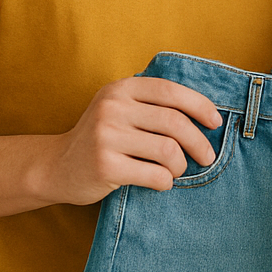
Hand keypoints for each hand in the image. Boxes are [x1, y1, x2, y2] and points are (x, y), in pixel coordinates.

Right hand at [40, 77, 221, 204]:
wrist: (56, 167)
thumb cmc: (103, 138)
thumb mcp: (122, 109)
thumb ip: (155, 104)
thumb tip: (210, 115)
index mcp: (121, 89)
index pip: (171, 92)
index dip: (200, 106)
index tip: (215, 122)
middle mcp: (112, 108)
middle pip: (175, 123)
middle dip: (199, 142)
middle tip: (207, 156)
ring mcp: (106, 137)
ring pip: (169, 150)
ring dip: (181, 165)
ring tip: (176, 170)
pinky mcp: (105, 166)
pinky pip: (155, 175)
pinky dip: (166, 182)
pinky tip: (161, 182)